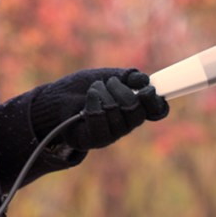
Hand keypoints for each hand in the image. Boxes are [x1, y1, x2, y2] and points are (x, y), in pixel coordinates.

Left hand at [29, 68, 168, 150]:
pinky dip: (95, 104)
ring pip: (117, 115)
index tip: (147, 90)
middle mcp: (126, 124)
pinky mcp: (94, 140)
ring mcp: (111, 134)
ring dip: (105, 95)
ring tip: (94, 89)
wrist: (58, 98)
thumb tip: (145, 80)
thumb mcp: (108, 76)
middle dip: (123, 92)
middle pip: (137, 113)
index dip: (156, 102)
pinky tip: (89, 97)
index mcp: (134, 108)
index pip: (157, 110)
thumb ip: (127, 77)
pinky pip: (100, 123)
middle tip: (110, 82)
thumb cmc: (84, 87)